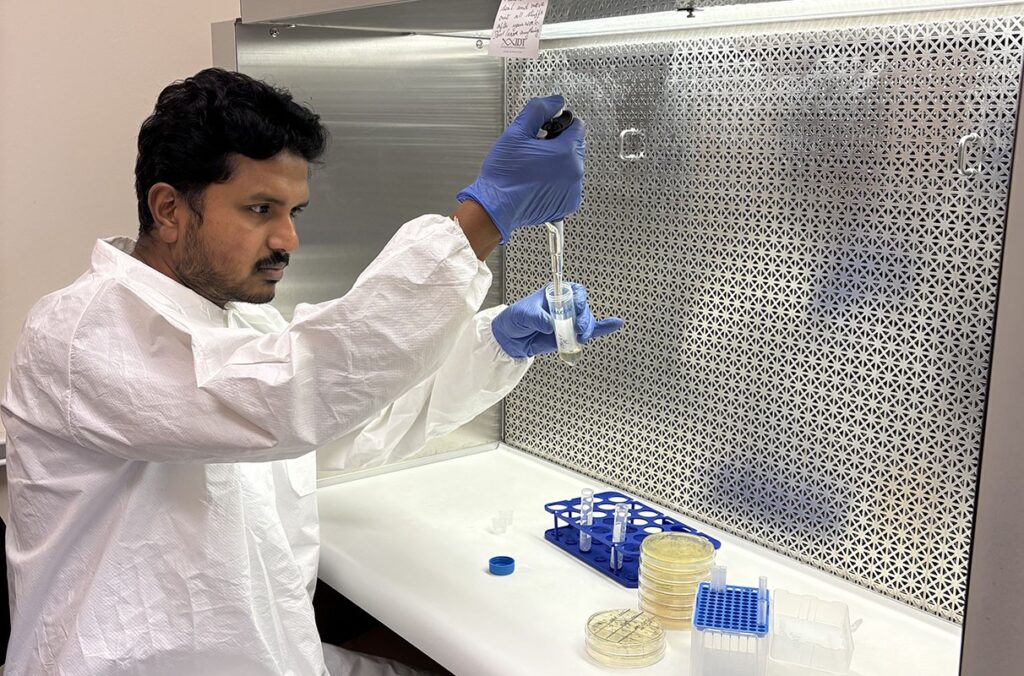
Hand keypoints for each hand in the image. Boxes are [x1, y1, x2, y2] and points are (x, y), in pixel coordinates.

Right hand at [457, 95, 584, 243]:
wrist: (496, 206)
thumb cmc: (504, 175)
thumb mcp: (517, 133)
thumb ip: (538, 110)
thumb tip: (554, 101)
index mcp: (566, 152)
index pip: (577, 126)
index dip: (559, 124)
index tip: (545, 130)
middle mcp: (574, 172)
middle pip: (575, 146)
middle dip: (558, 145)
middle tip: (534, 151)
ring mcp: (572, 190)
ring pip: (571, 166)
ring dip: (558, 164)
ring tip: (534, 168)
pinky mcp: (567, 204)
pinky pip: (568, 185)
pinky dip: (557, 182)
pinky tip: (538, 182)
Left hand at [492, 283, 622, 358]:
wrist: (509, 338)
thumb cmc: (515, 319)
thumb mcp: (524, 315)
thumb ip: (539, 318)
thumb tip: (552, 326)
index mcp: (554, 295)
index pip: (574, 291)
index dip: (579, 299)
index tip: (577, 308)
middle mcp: (564, 307)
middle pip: (583, 308)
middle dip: (584, 318)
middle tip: (578, 329)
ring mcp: (568, 322)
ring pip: (586, 322)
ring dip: (587, 329)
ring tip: (580, 336)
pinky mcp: (568, 335)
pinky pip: (589, 332)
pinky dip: (603, 329)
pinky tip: (615, 325)